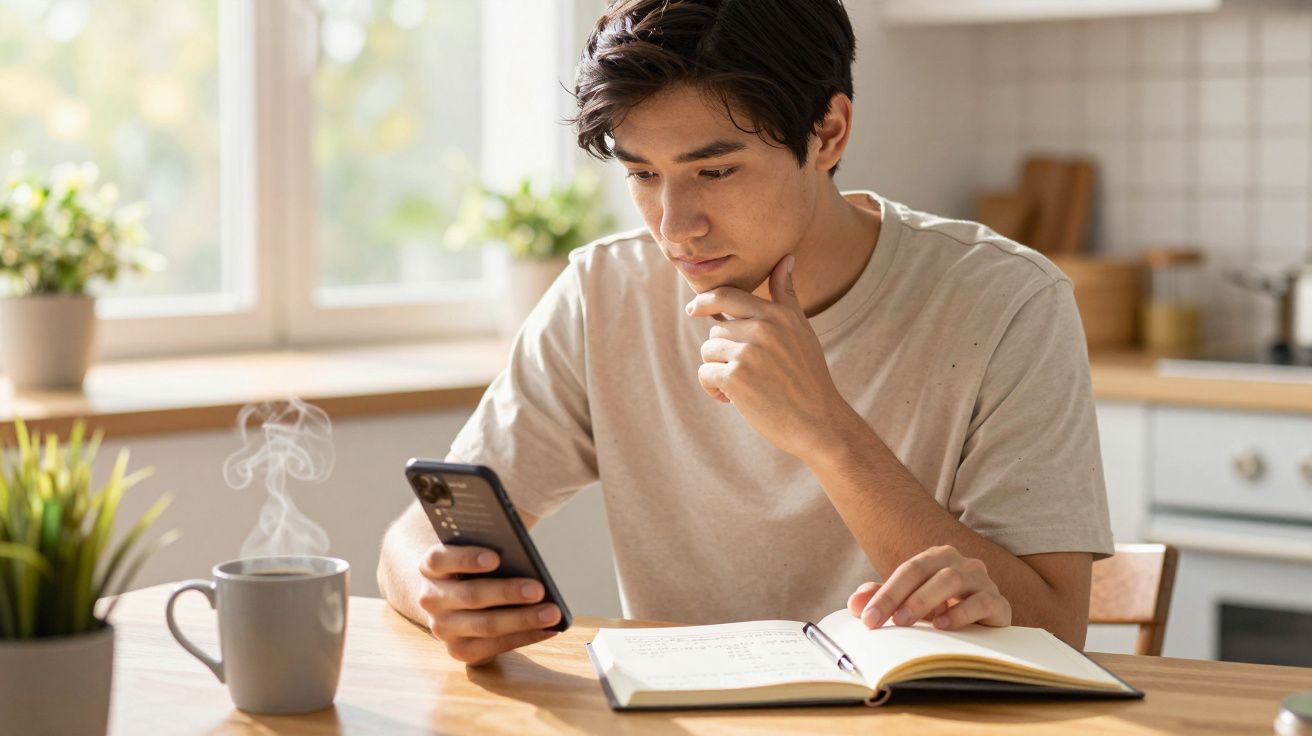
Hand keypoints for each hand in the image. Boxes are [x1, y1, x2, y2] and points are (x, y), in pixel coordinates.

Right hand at [416, 542, 560, 664]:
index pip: (441, 559)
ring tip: (552, 613)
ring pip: (485, 625)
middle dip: (507, 592)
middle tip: (539, 589)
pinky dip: (525, 637)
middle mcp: (430, 598)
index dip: (467, 558)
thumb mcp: (474, 553)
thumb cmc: (473, 568)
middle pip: (471, 595)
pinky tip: (549, 629)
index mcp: (430, 567)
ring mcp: (442, 628)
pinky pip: (495, 647)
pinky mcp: (459, 651)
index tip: (496, 557)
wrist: (451, 600)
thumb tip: (525, 556)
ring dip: (522, 619)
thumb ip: (492, 547)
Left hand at [687, 254, 848, 458]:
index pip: (728, 296)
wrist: (818, 421)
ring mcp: (748, 351)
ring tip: (743, 387)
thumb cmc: (808, 377)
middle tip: (747, 373)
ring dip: (718, 371)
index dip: (705, 301)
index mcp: (777, 314)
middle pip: (716, 330)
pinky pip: (705, 373)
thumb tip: (786, 257)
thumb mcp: (801, 330)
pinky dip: (713, 389)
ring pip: (709, 351)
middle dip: (724, 352)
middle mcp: (763, 328)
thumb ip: (786, 295)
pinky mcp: (735, 376)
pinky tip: (732, 400)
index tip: (693, 309)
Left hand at [847, 545, 1010, 630]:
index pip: (907, 570)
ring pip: (953, 580)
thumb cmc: (943, 610)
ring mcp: (982, 580)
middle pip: (927, 571)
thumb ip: (883, 600)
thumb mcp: (910, 605)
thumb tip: (855, 602)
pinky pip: (982, 601)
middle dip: (900, 596)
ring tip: (906, 621)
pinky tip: (943, 625)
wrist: (986, 624)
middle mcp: (960, 562)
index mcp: (936, 558)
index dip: (885, 593)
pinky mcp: (999, 603)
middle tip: (884, 621)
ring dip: (926, 601)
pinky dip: (961, 613)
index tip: (867, 618)